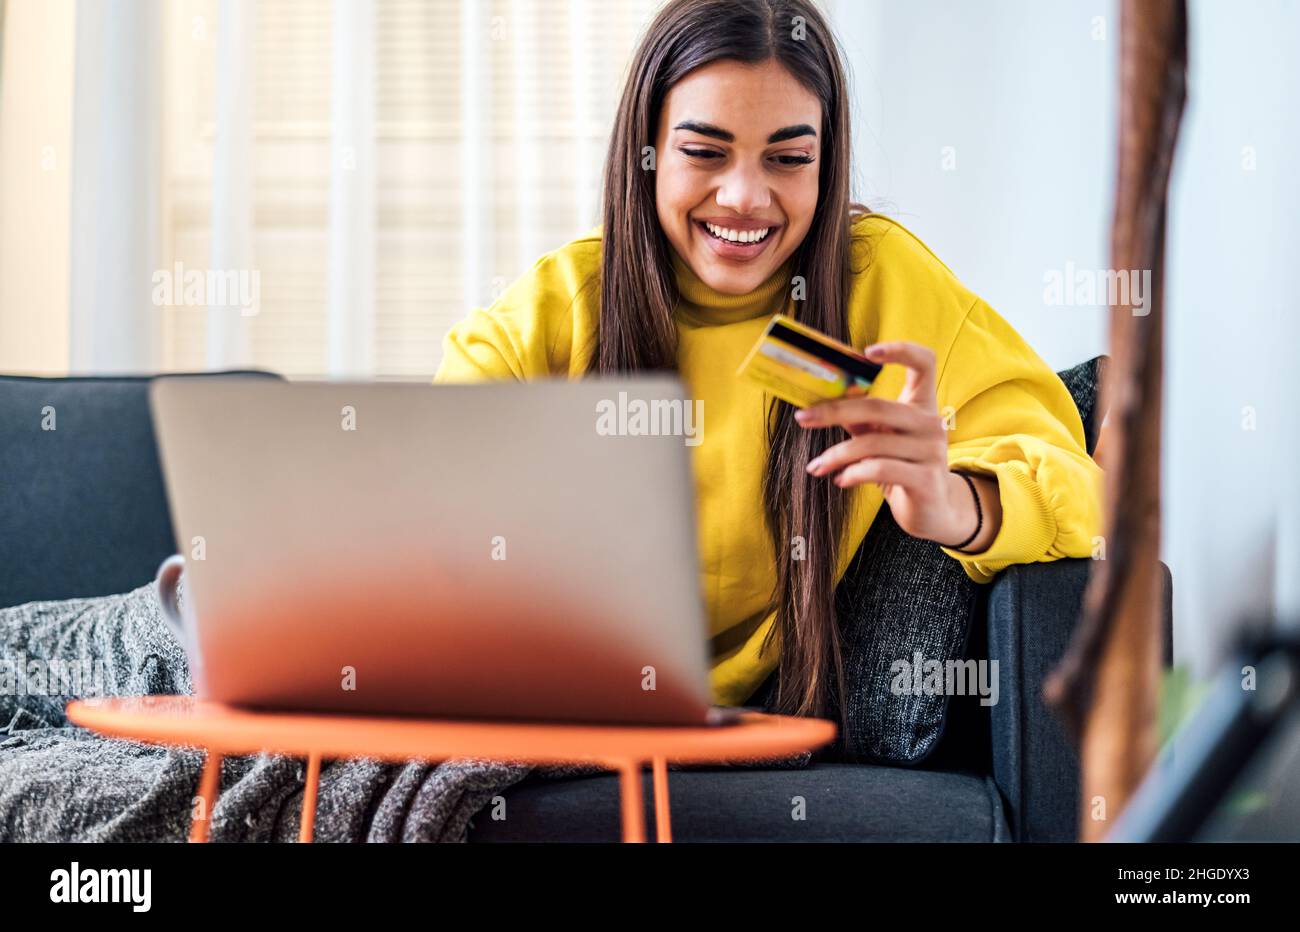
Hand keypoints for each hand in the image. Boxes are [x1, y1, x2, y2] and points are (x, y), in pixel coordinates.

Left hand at [794, 341, 999, 549]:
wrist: (934, 511)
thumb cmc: (901, 468)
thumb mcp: (881, 440)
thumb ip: (860, 420)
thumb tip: (820, 402)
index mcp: (922, 405)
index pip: (924, 363)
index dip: (900, 350)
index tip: (867, 352)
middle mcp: (931, 423)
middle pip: (878, 406)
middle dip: (833, 411)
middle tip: (802, 419)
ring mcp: (932, 451)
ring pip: (872, 443)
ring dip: (836, 455)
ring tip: (816, 467)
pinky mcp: (926, 480)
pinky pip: (880, 469)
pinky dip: (853, 473)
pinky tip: (840, 480)